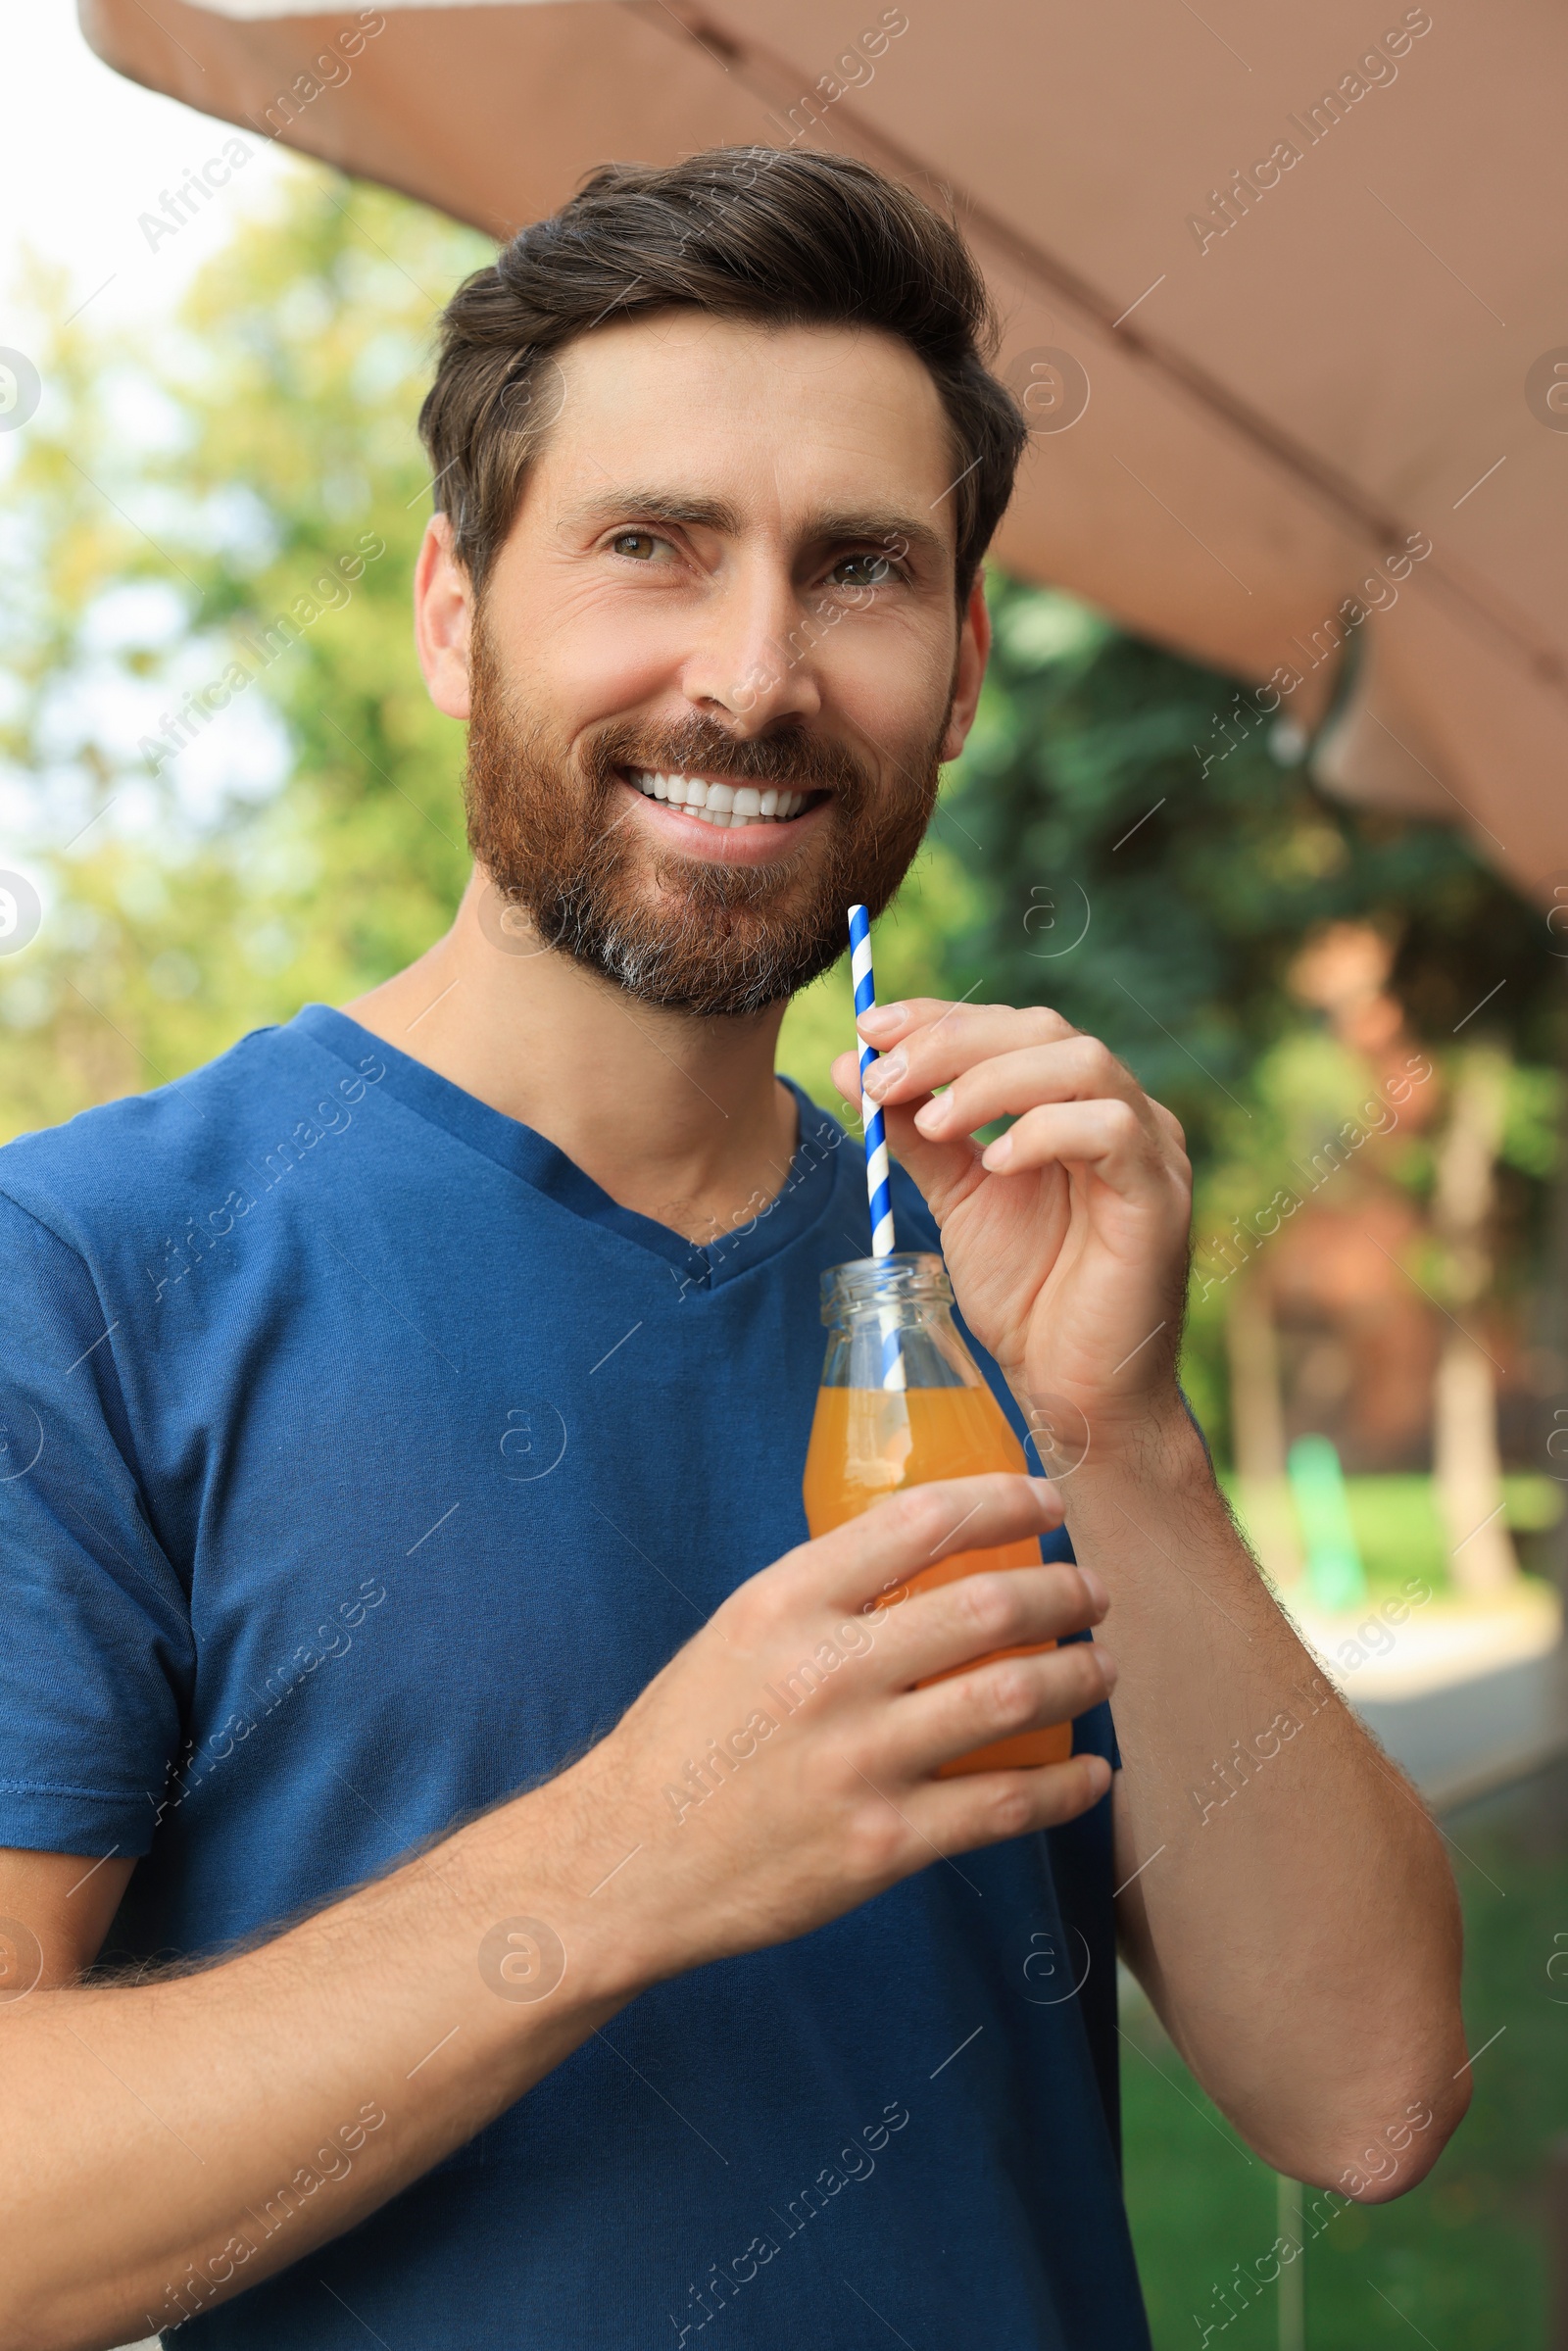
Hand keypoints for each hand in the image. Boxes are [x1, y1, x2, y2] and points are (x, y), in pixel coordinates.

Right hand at [559, 1474, 1112, 1983]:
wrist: (627, 1862)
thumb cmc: (687, 1739)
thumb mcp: (739, 1632)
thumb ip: (825, 1592)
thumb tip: (926, 1554)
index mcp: (786, 1604)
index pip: (922, 1521)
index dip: (1004, 1501)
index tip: (1047, 1503)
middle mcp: (826, 1673)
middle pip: (988, 1609)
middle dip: (1064, 1594)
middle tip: (1092, 1593)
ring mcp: (859, 1761)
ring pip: (1013, 1698)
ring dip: (1079, 1676)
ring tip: (1099, 1667)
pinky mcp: (883, 1844)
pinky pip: (1006, 1804)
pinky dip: (1067, 1786)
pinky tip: (1090, 1775)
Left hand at [832, 1001, 1191, 1436]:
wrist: (1072, 1389)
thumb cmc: (1027, 1295)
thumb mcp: (957, 1198)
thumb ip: (915, 1133)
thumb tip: (855, 1064)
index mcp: (1073, 1103)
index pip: (1010, 1027)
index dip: (940, 1017)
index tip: (870, 1026)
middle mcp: (1119, 1111)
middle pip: (1044, 1029)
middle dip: (953, 1042)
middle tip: (885, 1075)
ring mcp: (1150, 1148)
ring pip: (1082, 1062)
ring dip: (993, 1080)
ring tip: (932, 1120)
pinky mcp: (1160, 1196)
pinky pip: (1113, 1130)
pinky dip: (1046, 1130)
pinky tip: (995, 1161)